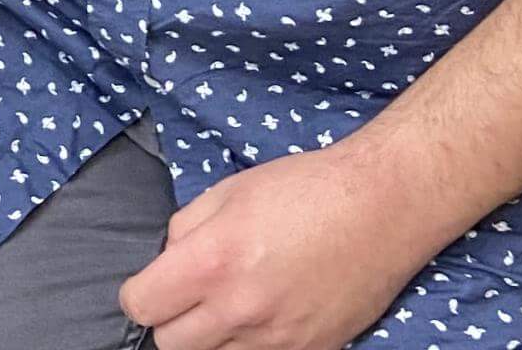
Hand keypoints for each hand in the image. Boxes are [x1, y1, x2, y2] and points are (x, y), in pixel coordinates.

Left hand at [118, 143, 443, 349]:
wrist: (380, 207)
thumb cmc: (305, 189)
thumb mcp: (228, 191)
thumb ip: (185, 229)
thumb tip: (167, 260)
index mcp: (212, 261)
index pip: (141, 306)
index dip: (141, 293)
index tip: (153, 284)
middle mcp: (240, 309)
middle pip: (170, 344)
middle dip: (170, 319)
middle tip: (190, 294)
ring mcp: (277, 339)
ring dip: (210, 337)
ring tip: (231, 302)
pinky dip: (249, 345)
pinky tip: (263, 314)